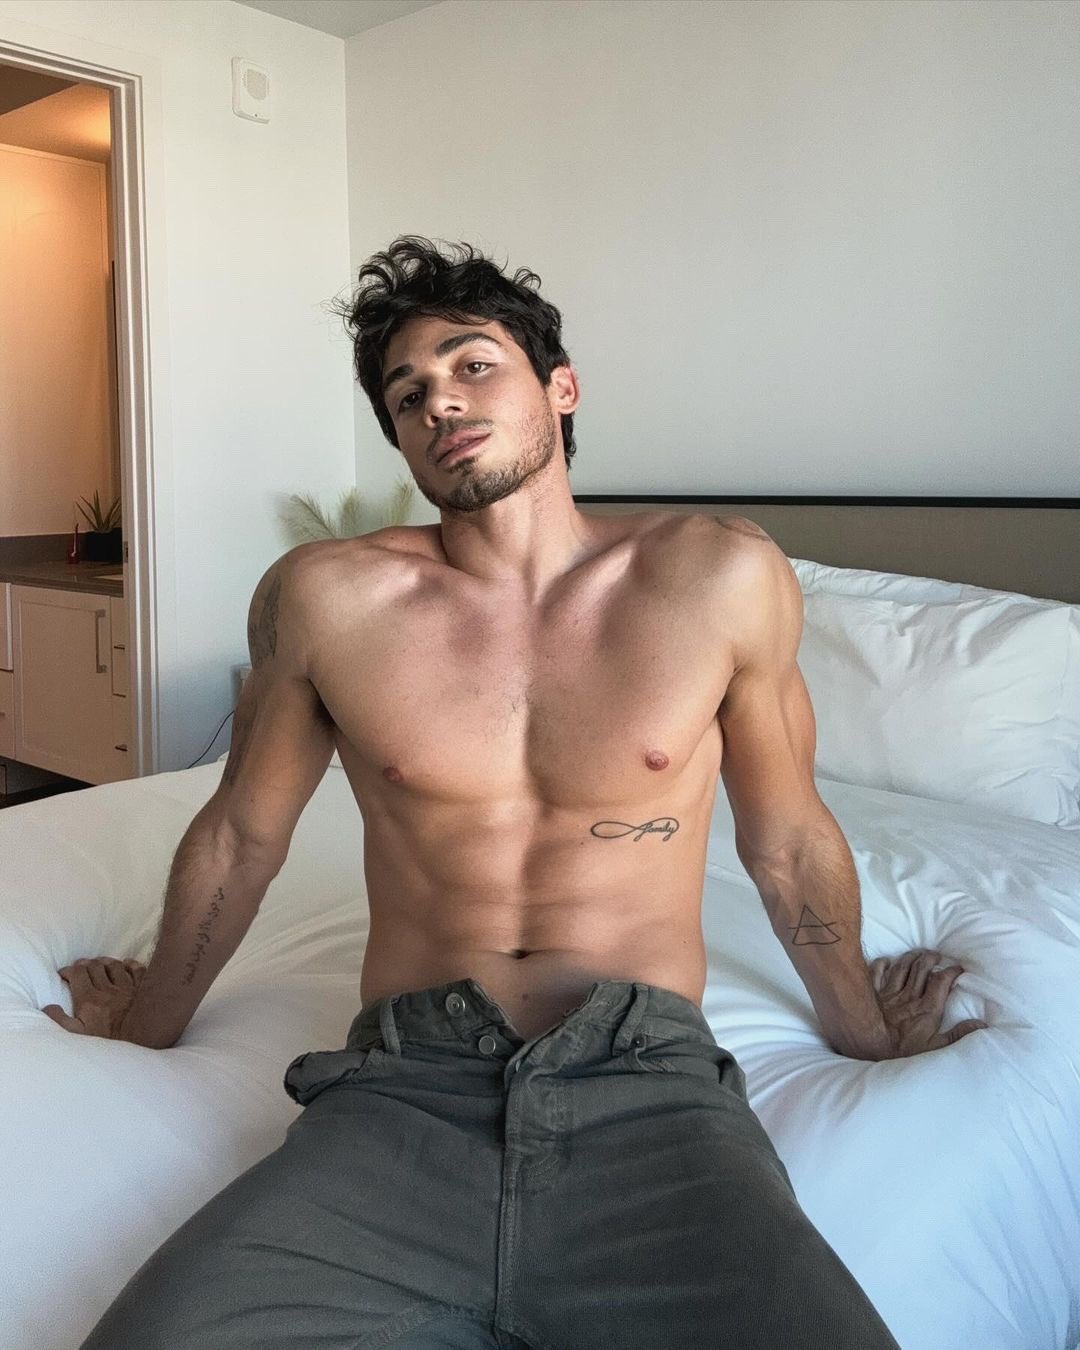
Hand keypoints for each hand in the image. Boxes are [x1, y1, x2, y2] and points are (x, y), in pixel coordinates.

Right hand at [42, 957, 146, 1040]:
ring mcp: (126, 988)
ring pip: (114, 965)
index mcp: (89, 999)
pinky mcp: (141, 990)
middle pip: (94, 966)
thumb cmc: (104, 1041)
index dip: (68, 970)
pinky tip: (126, 965)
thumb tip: (48, 1007)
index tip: (63, 974)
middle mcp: (107, 990)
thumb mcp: (76, 1035)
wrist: (134, 1043)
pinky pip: (137, 969)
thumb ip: (60, 1020)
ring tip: (99, 963)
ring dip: (104, 962)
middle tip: (79, 968)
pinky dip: (130, 964)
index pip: (77, 973)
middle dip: (84, 964)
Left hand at [869, 948, 987, 1057]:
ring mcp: (890, 993)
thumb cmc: (903, 1050)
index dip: (950, 972)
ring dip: (910, 957)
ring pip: (901, 967)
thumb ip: (957, 1035)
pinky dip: (881, 964)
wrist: (871, 1046)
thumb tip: (981, 1024)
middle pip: (921, 968)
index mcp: (927, 1008)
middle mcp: (909, 996)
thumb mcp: (935, 1048)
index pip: (941, 981)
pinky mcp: (874, 993)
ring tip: (918, 953)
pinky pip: (877, 972)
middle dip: (930, 958)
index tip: (958, 968)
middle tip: (937, 955)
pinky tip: (886, 960)